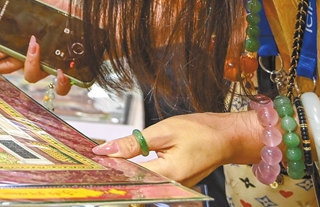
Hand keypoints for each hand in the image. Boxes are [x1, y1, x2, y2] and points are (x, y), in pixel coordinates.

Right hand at [0, 0, 73, 95]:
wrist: (101, 28)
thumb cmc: (74, 17)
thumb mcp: (51, 1)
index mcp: (28, 41)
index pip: (4, 49)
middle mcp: (37, 56)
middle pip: (12, 65)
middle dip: (0, 64)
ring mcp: (50, 67)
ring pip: (32, 76)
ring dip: (29, 65)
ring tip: (35, 48)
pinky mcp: (69, 75)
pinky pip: (60, 87)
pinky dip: (59, 82)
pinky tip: (61, 71)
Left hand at [92, 111, 261, 186]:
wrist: (227, 137)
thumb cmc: (202, 131)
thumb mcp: (163, 131)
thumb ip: (133, 143)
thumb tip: (106, 150)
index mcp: (169, 174)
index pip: (129, 175)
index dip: (109, 167)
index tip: (93, 158)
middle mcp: (171, 186)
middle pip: (133, 183)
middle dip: (114, 172)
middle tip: (97, 158)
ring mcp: (174, 188)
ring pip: (141, 183)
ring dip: (124, 172)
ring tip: (107, 159)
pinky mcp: (174, 184)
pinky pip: (150, 180)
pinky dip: (136, 171)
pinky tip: (124, 162)